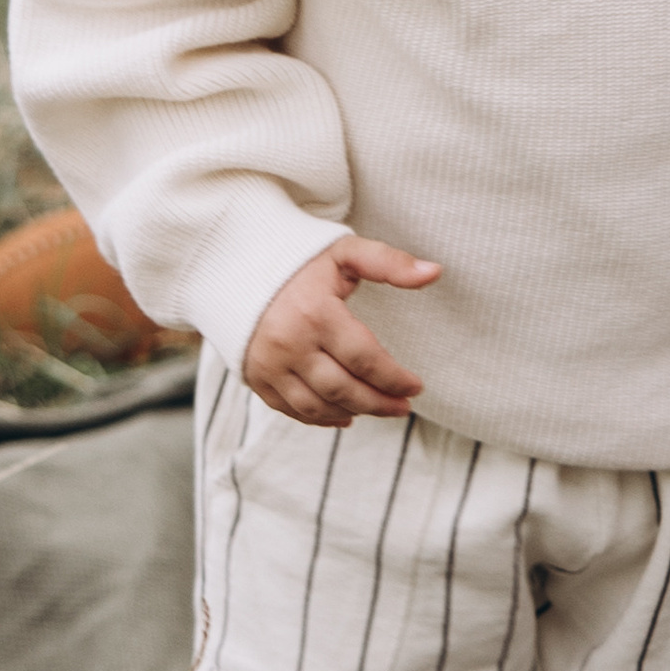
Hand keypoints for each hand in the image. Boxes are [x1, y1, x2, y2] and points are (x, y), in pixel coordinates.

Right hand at [244, 236, 440, 427]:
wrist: (235, 266)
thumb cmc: (298, 259)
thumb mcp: (344, 252)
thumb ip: (389, 262)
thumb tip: (434, 271)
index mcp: (315, 313)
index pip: (365, 359)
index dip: (395, 378)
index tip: (417, 386)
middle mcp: (289, 344)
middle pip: (344, 389)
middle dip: (379, 403)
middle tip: (403, 407)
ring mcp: (268, 365)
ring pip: (318, 406)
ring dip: (354, 412)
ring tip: (379, 409)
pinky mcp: (255, 378)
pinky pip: (292, 409)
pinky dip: (321, 418)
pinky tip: (344, 415)